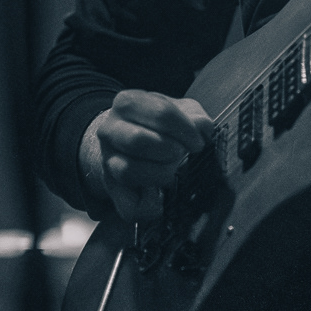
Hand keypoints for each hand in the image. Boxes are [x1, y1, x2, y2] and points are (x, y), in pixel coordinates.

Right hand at [82, 90, 215, 222]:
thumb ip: (194, 116)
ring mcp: (107, 159)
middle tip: (182, 154)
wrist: (127, 139)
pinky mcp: (111, 189)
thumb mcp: (179, 110)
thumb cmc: (158, 123)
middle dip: (169, 151)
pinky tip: (162, 201)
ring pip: (127, 171)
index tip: (197, 143)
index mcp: (127, 103)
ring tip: (173, 172)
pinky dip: (148, 208)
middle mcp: (110, 129)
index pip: (160, 113)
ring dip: (159, 175)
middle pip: (138, 140)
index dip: (185, 130)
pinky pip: (127, 206)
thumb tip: (203, 127)